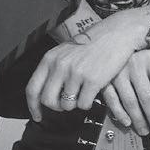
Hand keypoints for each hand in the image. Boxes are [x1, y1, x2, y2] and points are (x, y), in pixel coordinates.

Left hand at [26, 8, 145, 120]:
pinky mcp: (93, 80)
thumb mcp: (67, 50)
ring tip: (84, 92)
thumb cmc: (94, 41)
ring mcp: (76, 73)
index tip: (38, 116)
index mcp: (51, 58)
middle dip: (57, 106)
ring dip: (75, 104)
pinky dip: (88, 102)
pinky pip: (83, 104)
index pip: (32, 88)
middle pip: (48, 100)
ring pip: (67, 105)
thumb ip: (55, 68)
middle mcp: (60, 66)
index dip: (33, 106)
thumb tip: (48, 92)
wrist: (117, 33)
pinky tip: (93, 92)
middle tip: (67, 104)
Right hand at [102, 49, 149, 136]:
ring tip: (144, 130)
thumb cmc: (140, 55)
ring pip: (130, 102)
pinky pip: (112, 100)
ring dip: (138, 120)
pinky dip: (120, 113)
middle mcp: (135, 64)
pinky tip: (128, 123)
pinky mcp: (104, 78)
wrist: (116, 40)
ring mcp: (118, 71)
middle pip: (147, 98)